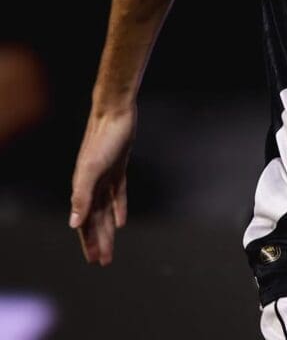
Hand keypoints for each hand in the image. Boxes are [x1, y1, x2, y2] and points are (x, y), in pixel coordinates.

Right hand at [69, 105, 136, 264]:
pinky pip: (117, 194)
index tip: (94, 261)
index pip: (85, 222)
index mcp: (82, 188)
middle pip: (94, 220)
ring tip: (111, 248)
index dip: (89, 242)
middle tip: (104, 262)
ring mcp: (105, 176)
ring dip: (108, 229)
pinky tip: (122, 222)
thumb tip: (74, 223)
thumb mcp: (92, 169)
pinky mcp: (118, 168)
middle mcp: (91, 185)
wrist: (115, 113)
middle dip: (98, 241)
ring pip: (105, 210)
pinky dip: (119, 208)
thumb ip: (82, 195)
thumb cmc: (103, 140)